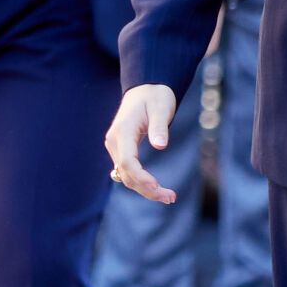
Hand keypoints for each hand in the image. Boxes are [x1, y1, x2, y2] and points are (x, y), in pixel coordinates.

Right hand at [104, 83, 179, 203]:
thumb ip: (159, 126)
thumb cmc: (155, 96)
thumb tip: (160, 146)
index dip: (141, 177)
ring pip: (126, 176)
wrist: (144, 89)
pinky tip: (156, 189)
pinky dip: (140, 182)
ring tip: (169, 197)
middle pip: (127, 173)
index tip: (157, 186)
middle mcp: (115, 141)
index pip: (128, 161)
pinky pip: (128, 171)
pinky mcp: (121, 150)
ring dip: (145, 189)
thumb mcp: (161, 107)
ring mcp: (116, 147)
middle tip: (171, 197)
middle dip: (147, 189)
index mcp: (123, 131)